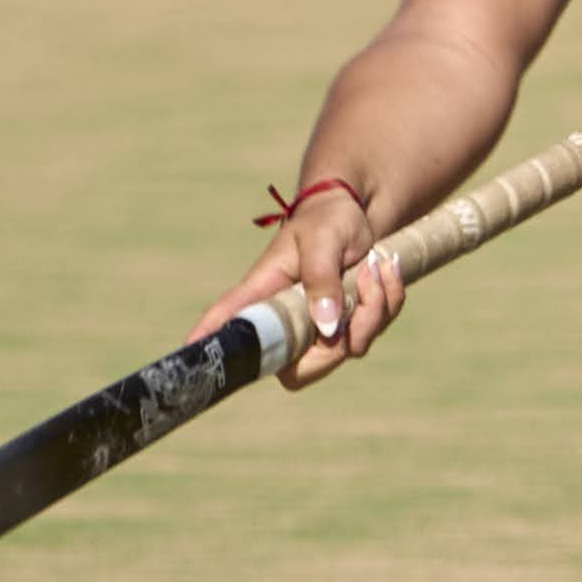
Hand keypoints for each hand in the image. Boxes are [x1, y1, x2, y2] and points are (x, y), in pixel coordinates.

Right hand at [187, 186, 391, 392]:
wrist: (359, 211)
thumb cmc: (328, 218)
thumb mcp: (323, 240)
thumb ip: (321, 280)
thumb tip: (327, 328)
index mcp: (265, 291)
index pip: (230, 321)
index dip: (212, 344)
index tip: (192, 354)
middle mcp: (287, 319)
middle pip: (298, 370)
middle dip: (341, 343)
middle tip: (361, 294)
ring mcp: (318, 327)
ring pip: (347, 350)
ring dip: (375, 309)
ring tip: (376, 265)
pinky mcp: (348, 325)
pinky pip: (373, 332)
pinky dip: (389, 301)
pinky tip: (386, 270)